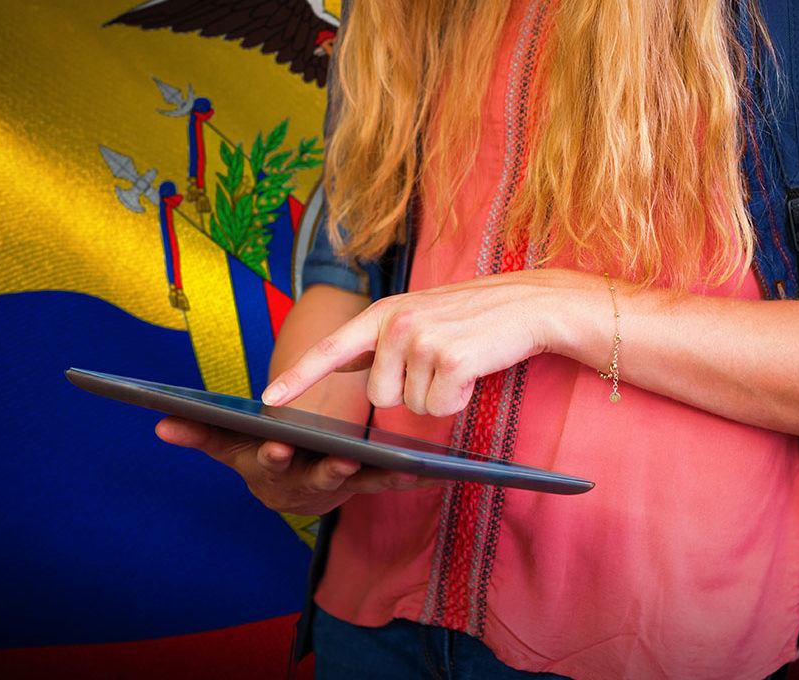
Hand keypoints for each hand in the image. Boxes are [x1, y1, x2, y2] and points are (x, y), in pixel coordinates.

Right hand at [155, 416, 440, 515]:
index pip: (269, 463)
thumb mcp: (227, 443)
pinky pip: (387, 481)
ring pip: (358, 482)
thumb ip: (198, 433)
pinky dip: (408, 477)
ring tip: (402, 466)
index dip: (272, 457)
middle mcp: (304, 484)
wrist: (287, 486)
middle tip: (345, 460)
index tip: (277, 447)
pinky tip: (432, 470)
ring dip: (379, 476)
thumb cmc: (255, 455)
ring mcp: (337, 486)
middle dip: (330, 471)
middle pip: (317, 478)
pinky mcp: (363, 483)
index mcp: (271, 470)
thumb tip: (160, 423)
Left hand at [264, 270, 595, 416]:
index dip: (297, 377)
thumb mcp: (417, 315)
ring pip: (410, 406)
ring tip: (458, 361)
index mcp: (383, 313)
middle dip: (408, 392)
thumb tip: (342, 359)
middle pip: (378, 396)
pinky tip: (472, 371)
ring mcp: (422, 340)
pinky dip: (457, 399)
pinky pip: (438, 407)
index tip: (267, 399)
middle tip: (439, 362)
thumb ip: (378, 339)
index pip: (329, 349)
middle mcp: (395, 323)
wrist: (531, 304)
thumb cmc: (473, 317)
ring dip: (436, 396)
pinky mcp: (450, 360)